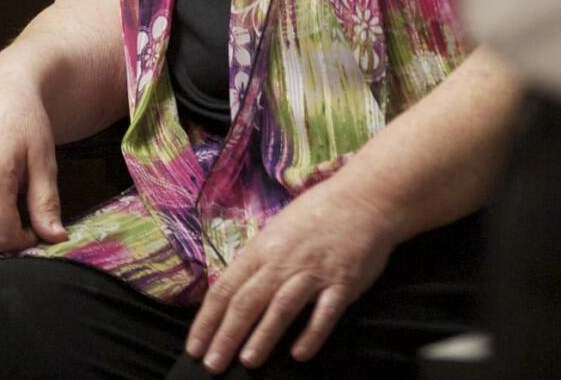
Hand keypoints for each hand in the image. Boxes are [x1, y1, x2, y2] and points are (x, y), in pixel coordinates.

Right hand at [0, 61, 67, 261]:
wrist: (0, 94)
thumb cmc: (27, 123)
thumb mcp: (44, 161)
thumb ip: (46, 203)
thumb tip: (56, 238)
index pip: (4, 239)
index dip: (25, 243)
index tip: (38, 229)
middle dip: (7, 245)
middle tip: (26, 225)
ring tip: (8, 220)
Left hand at [185, 173, 395, 371]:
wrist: (366, 197)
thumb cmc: (318, 213)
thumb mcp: (279, 229)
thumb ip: (259, 260)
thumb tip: (233, 294)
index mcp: (264, 247)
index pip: (227, 287)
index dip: (207, 320)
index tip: (194, 347)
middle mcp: (284, 260)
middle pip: (249, 301)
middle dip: (227, 335)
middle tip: (212, 364)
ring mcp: (314, 271)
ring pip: (282, 306)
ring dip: (263, 335)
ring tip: (248, 361)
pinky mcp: (343, 282)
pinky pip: (325, 312)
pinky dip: (312, 333)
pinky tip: (300, 354)